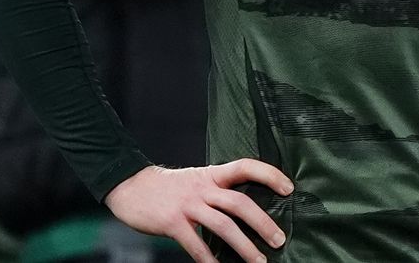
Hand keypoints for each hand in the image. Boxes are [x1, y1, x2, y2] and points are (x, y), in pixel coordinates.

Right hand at [104, 160, 292, 262]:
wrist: (130, 186)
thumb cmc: (168, 186)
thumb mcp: (196, 179)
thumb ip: (217, 189)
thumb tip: (247, 209)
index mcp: (211, 175)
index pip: (245, 166)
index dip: (269, 174)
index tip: (289, 188)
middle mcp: (202, 188)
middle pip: (239, 202)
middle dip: (262, 223)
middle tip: (279, 240)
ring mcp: (187, 205)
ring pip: (223, 226)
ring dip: (244, 246)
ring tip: (259, 261)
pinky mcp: (172, 222)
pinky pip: (196, 245)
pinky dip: (210, 259)